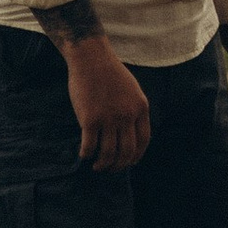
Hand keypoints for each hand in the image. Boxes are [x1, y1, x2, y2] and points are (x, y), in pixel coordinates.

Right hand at [66, 38, 152, 170]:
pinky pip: (89, 146)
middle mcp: (127, 116)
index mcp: (140, 108)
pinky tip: (84, 155)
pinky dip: (86, 154)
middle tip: (110, 169)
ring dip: (103, 164)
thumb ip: (134, 110)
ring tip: (97, 166)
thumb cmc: (110, 73)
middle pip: (127, 152)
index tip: (129, 162)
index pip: (143, 141)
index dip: (136, 156)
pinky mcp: (90, 119)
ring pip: (108, 153)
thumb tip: (130, 133)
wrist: (91, 58)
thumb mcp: (132, 90)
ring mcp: (109, 118)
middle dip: (119, 166)